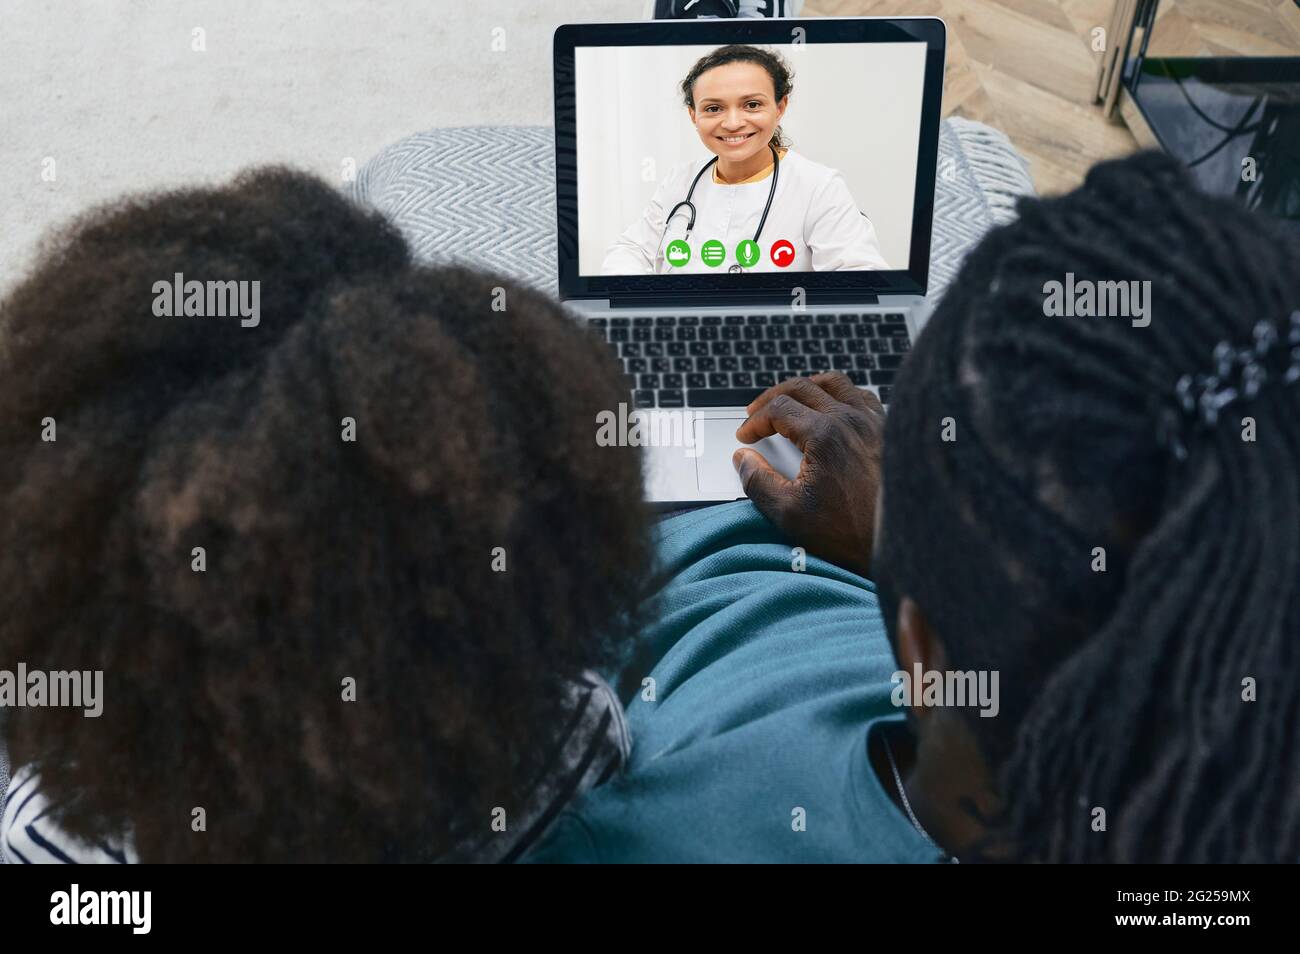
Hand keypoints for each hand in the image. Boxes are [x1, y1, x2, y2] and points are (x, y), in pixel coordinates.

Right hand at [732, 372, 884, 576]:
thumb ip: (758, 482)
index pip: (779, 409)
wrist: (901, 545)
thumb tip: (744, 460)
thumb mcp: (789, 514)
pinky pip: (864, 396)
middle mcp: (852, 420)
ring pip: (836, 384)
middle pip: (803, 387)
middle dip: (773, 398)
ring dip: (808, 387)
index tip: (747, 436)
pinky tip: (836, 409)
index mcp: (825, 435)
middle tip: (758, 412)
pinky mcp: (890, 432)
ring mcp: (874, 423)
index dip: (755, 421)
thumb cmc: (853, 533)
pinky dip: (843, 395)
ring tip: (794, 399)